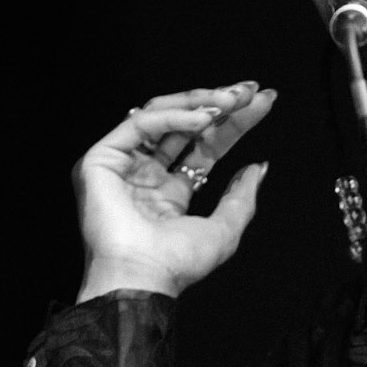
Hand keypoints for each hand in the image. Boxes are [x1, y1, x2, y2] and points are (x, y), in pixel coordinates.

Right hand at [74, 81, 275, 299]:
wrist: (142, 276)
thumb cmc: (176, 264)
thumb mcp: (224, 230)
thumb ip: (241, 198)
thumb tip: (259, 166)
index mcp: (168, 193)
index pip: (204, 147)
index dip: (234, 124)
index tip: (263, 102)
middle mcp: (145, 174)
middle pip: (186, 127)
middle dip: (220, 104)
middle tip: (251, 91)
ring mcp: (123, 164)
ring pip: (161, 115)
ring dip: (200, 102)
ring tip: (233, 100)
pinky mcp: (102, 158)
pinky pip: (142, 124)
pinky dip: (176, 117)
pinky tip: (206, 118)